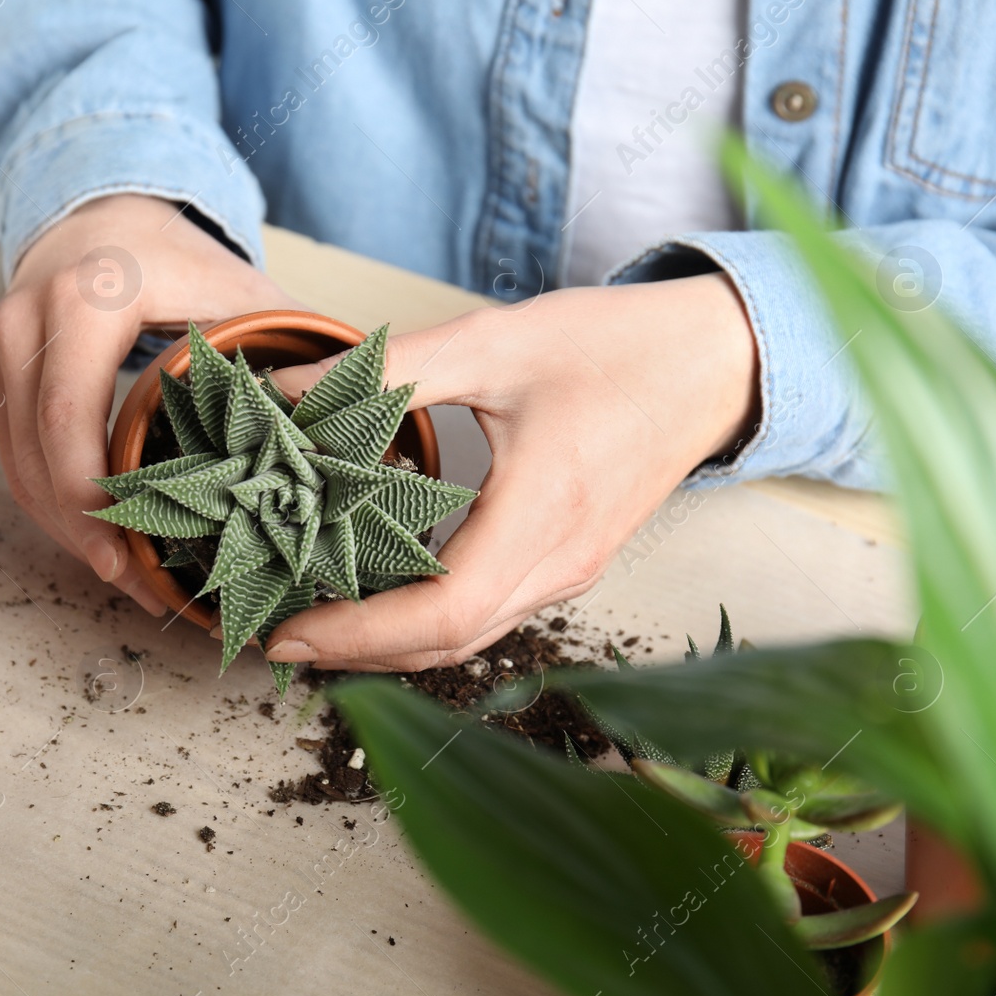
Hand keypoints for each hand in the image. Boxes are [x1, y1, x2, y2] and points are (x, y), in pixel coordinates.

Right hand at [0, 194, 297, 613]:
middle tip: (135, 584)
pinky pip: (8, 453)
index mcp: (87, 296)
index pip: (68, 416)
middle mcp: (25, 320)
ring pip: (14, 464)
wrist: (100, 212)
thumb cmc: (176, 257)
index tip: (133, 553)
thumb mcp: (238, 286)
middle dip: (82, 533)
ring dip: (63, 528)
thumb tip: (342, 420)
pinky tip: (97, 531)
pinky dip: (48, 499)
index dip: (91, 498)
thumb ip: (286, 346)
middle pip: (35, 455)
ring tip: (124, 573)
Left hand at [263, 274, 759, 670]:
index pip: (441, 613)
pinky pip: (490, 613)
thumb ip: (388, 370)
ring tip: (318, 620)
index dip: (358, 636)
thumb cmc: (615, 346)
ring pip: (468, 637)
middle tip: (279, 633)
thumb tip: (286, 387)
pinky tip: (382, 594)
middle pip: (446, 643)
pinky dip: (428, 621)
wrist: (715, 360)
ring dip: (391, 644)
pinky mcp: (571, 562)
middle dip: (357, 652)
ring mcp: (570, 571)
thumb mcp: (494, 342)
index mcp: (542, 515)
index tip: (289, 633)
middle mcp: (560, 563)